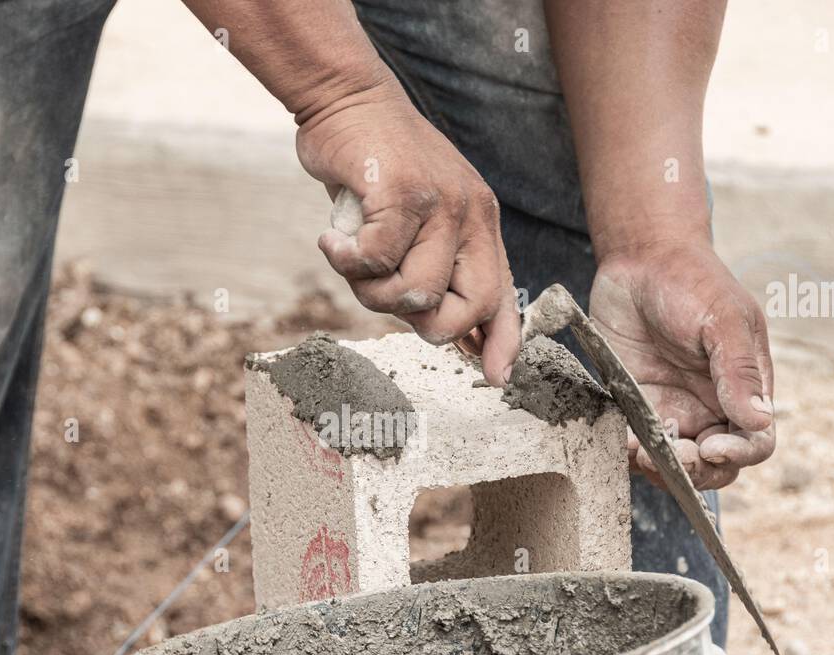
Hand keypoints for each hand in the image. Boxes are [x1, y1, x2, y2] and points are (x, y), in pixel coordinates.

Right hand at [295, 81, 520, 385]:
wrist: (348, 99)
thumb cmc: (376, 166)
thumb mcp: (418, 217)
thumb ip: (429, 263)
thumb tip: (435, 323)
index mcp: (480, 225)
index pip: (502, 295)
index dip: (501, 342)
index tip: (495, 376)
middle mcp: (471, 216)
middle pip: (466, 308)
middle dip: (421, 323)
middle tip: (384, 295)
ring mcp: (442, 204)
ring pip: (415, 292)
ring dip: (371, 291)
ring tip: (351, 258)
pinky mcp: (405, 193)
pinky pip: (375, 261)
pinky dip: (345, 260)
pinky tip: (331, 240)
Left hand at [589, 238, 774, 490]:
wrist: (638, 259)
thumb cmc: (692, 282)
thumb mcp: (723, 319)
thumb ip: (739, 371)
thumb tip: (759, 421)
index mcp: (744, 389)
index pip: (755, 442)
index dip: (739, 454)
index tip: (712, 446)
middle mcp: (709, 407)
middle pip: (714, 465)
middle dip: (696, 471)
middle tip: (672, 455)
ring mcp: (669, 409)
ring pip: (672, 464)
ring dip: (658, 468)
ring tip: (639, 449)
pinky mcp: (631, 406)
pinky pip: (632, 443)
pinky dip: (626, 452)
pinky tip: (620, 439)